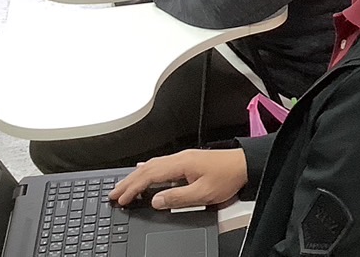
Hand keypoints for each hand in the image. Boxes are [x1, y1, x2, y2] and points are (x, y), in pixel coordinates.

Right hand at [110, 148, 247, 210]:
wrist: (245, 165)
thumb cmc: (228, 176)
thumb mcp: (203, 194)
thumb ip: (177, 198)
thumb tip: (156, 201)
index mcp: (181, 164)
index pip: (149, 175)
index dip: (133, 188)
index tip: (121, 199)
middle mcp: (180, 158)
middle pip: (147, 168)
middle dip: (129, 181)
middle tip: (114, 193)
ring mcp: (184, 158)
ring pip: (153, 165)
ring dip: (137, 176)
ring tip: (124, 186)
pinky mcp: (189, 161)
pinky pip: (162, 165)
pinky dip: (148, 170)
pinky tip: (144, 170)